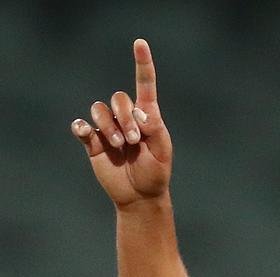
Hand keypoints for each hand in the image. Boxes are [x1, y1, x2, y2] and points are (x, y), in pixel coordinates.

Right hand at [70, 39, 171, 207]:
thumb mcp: (162, 152)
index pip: (145, 86)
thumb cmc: (156, 173)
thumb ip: (155, 129)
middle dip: (125, 117)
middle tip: (133, 140)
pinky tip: (89, 135)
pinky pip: (81, 126)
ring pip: (99, 110)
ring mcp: (108, 129)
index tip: (140, 43)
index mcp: (148, 117)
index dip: (143, 64)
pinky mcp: (93, 142)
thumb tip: (140, 112)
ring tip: (119, 145)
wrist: (140, 196)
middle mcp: (126, 118)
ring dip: (109, 126)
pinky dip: (83, 127)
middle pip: (118, 98)